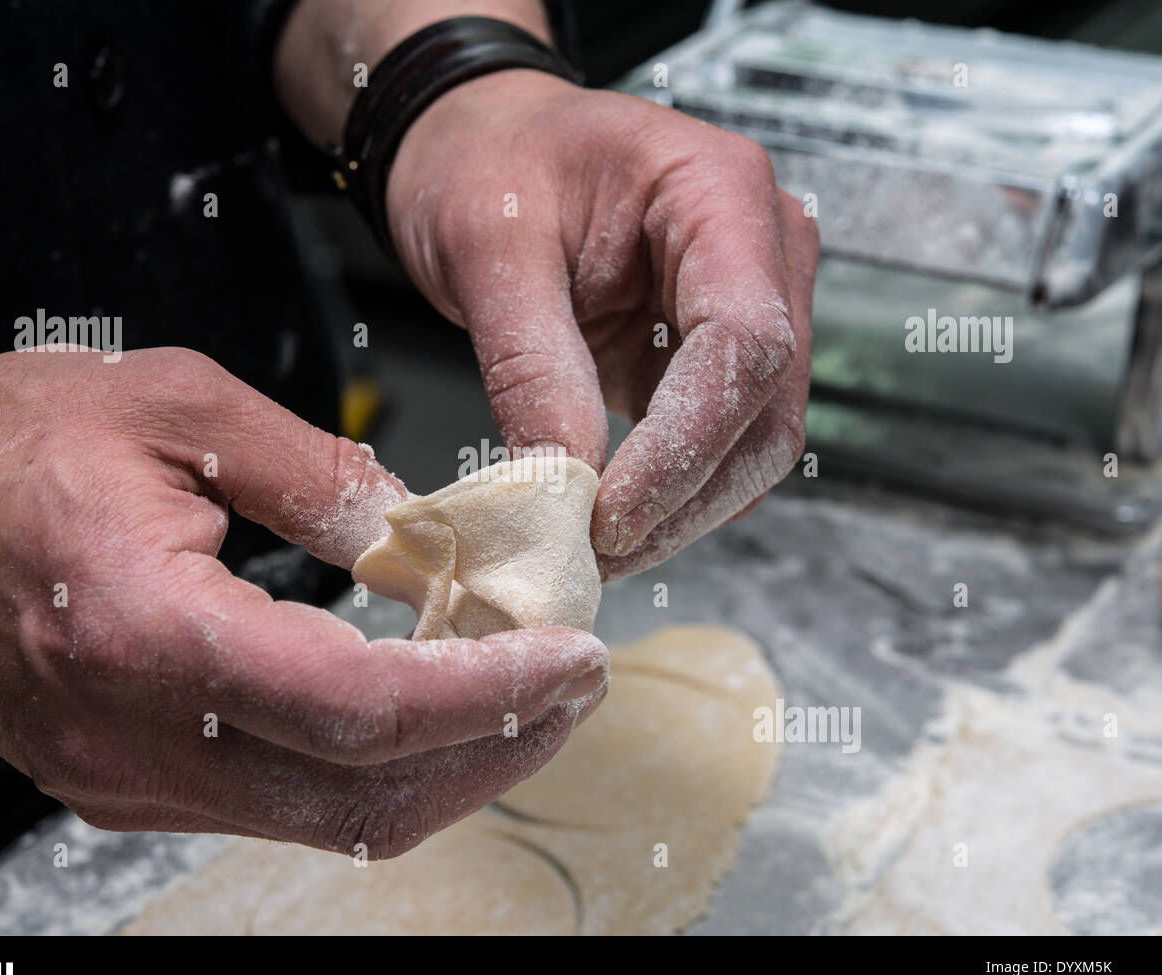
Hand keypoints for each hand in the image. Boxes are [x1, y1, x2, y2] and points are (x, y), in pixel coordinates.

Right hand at [0, 348, 607, 855]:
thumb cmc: (5, 439)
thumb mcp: (181, 406)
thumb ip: (322, 476)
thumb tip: (428, 535)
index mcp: (144, 630)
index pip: (358, 707)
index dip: (486, 695)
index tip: (571, 660)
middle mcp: (132, 734)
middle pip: (360, 795)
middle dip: (495, 748)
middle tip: (575, 684)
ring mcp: (126, 776)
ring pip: (329, 817)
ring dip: (446, 766)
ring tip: (522, 694)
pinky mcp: (127, 780)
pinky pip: (280, 802)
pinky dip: (373, 765)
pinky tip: (423, 706)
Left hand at [387, 70, 818, 578]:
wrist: (482, 145)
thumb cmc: (487, 162)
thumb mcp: (489, 249)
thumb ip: (532, 365)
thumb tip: (563, 482)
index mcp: (720, 192)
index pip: (744, 342)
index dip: (684, 446)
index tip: (609, 515)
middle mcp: (760, 249)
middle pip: (767, 410)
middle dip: (684, 497)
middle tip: (592, 553)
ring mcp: (748, 304)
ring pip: (753, 443)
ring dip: (680, 509)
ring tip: (591, 547)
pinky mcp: (713, 354)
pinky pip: (716, 442)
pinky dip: (669, 493)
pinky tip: (608, 518)